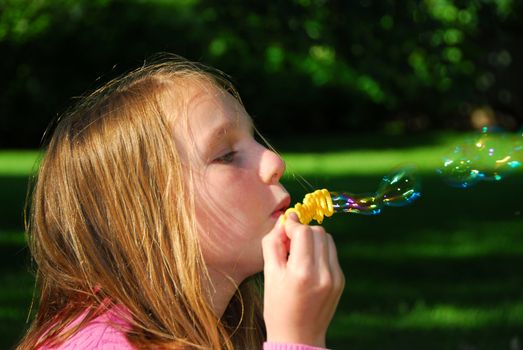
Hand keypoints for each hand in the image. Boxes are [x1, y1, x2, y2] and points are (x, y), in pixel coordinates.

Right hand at [262, 212, 344, 346]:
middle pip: (317, 232)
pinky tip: (308, 264)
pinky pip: (331, 253)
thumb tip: (285, 220)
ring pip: (327, 239)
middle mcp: (323, 273)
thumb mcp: (269, 273)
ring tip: (299, 252)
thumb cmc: (277, 306)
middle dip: (302, 230)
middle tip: (289, 241)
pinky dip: (319, 251)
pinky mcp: (340, 281)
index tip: (285, 225)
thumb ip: (273, 243)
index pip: (303, 232)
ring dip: (312, 238)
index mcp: (302, 273)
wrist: (298, 336)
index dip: (292, 224)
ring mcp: (335, 277)